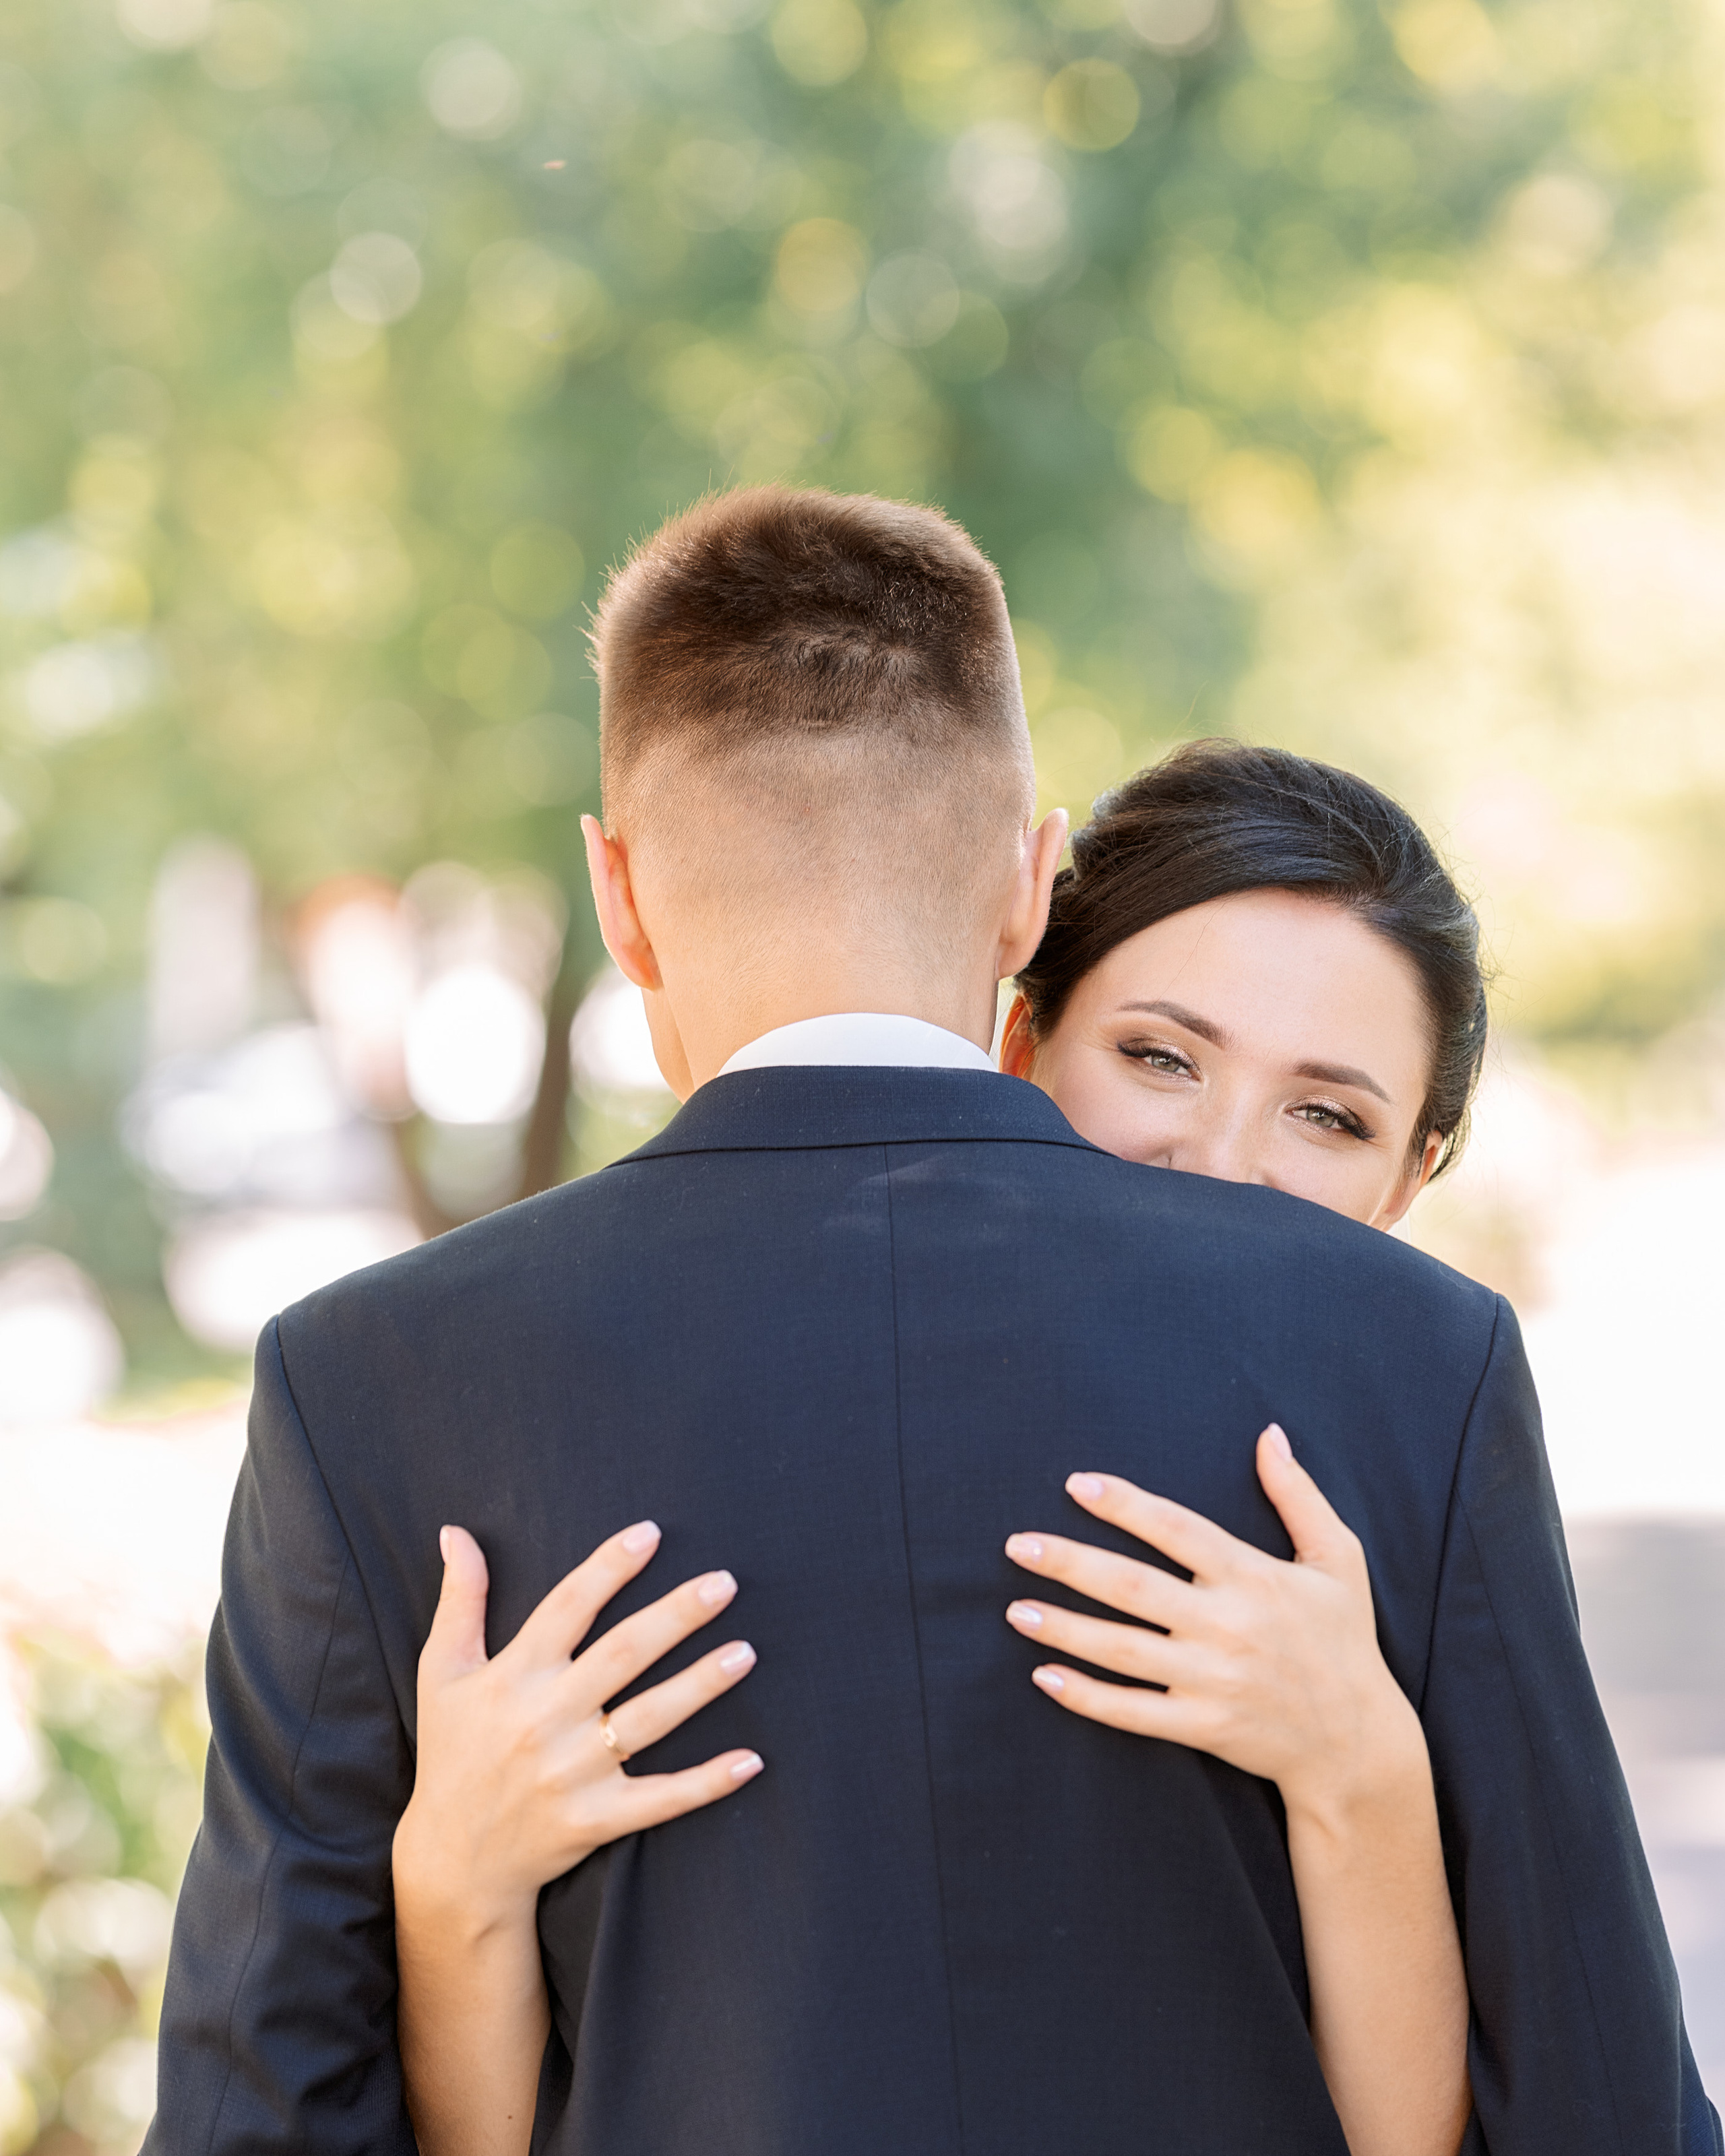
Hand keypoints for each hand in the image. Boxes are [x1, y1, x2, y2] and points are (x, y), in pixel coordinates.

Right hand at [393, 1521, 762, 1937]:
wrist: (452, 1860)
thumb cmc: (452, 1753)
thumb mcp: (441, 1672)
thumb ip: (459, 1600)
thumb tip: (454, 1531)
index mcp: (513, 1677)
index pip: (567, 1607)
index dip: (608, 1568)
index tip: (650, 1533)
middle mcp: (545, 1720)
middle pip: (622, 1655)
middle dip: (675, 1616)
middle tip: (724, 1583)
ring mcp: (573, 1773)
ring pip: (649, 1719)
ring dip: (700, 1685)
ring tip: (747, 1652)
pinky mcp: (596, 1819)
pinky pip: (660, 1799)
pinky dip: (706, 1783)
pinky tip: (751, 1761)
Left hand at [1003, 1425, 1425, 1827]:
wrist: (1358, 1744)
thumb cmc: (1344, 1641)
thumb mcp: (1338, 1559)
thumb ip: (1298, 1494)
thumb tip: (1269, 1434)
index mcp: (1253, 1577)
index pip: (1177, 1529)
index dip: (1125, 1505)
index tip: (1075, 1484)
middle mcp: (1228, 1625)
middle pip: (1133, 1587)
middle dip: (1070, 1563)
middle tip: (1017, 1546)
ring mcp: (1213, 1679)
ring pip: (1123, 1650)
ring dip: (1064, 1628)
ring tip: (1014, 1609)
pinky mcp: (1203, 1725)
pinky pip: (1133, 1711)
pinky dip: (1086, 1698)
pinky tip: (1043, 1677)